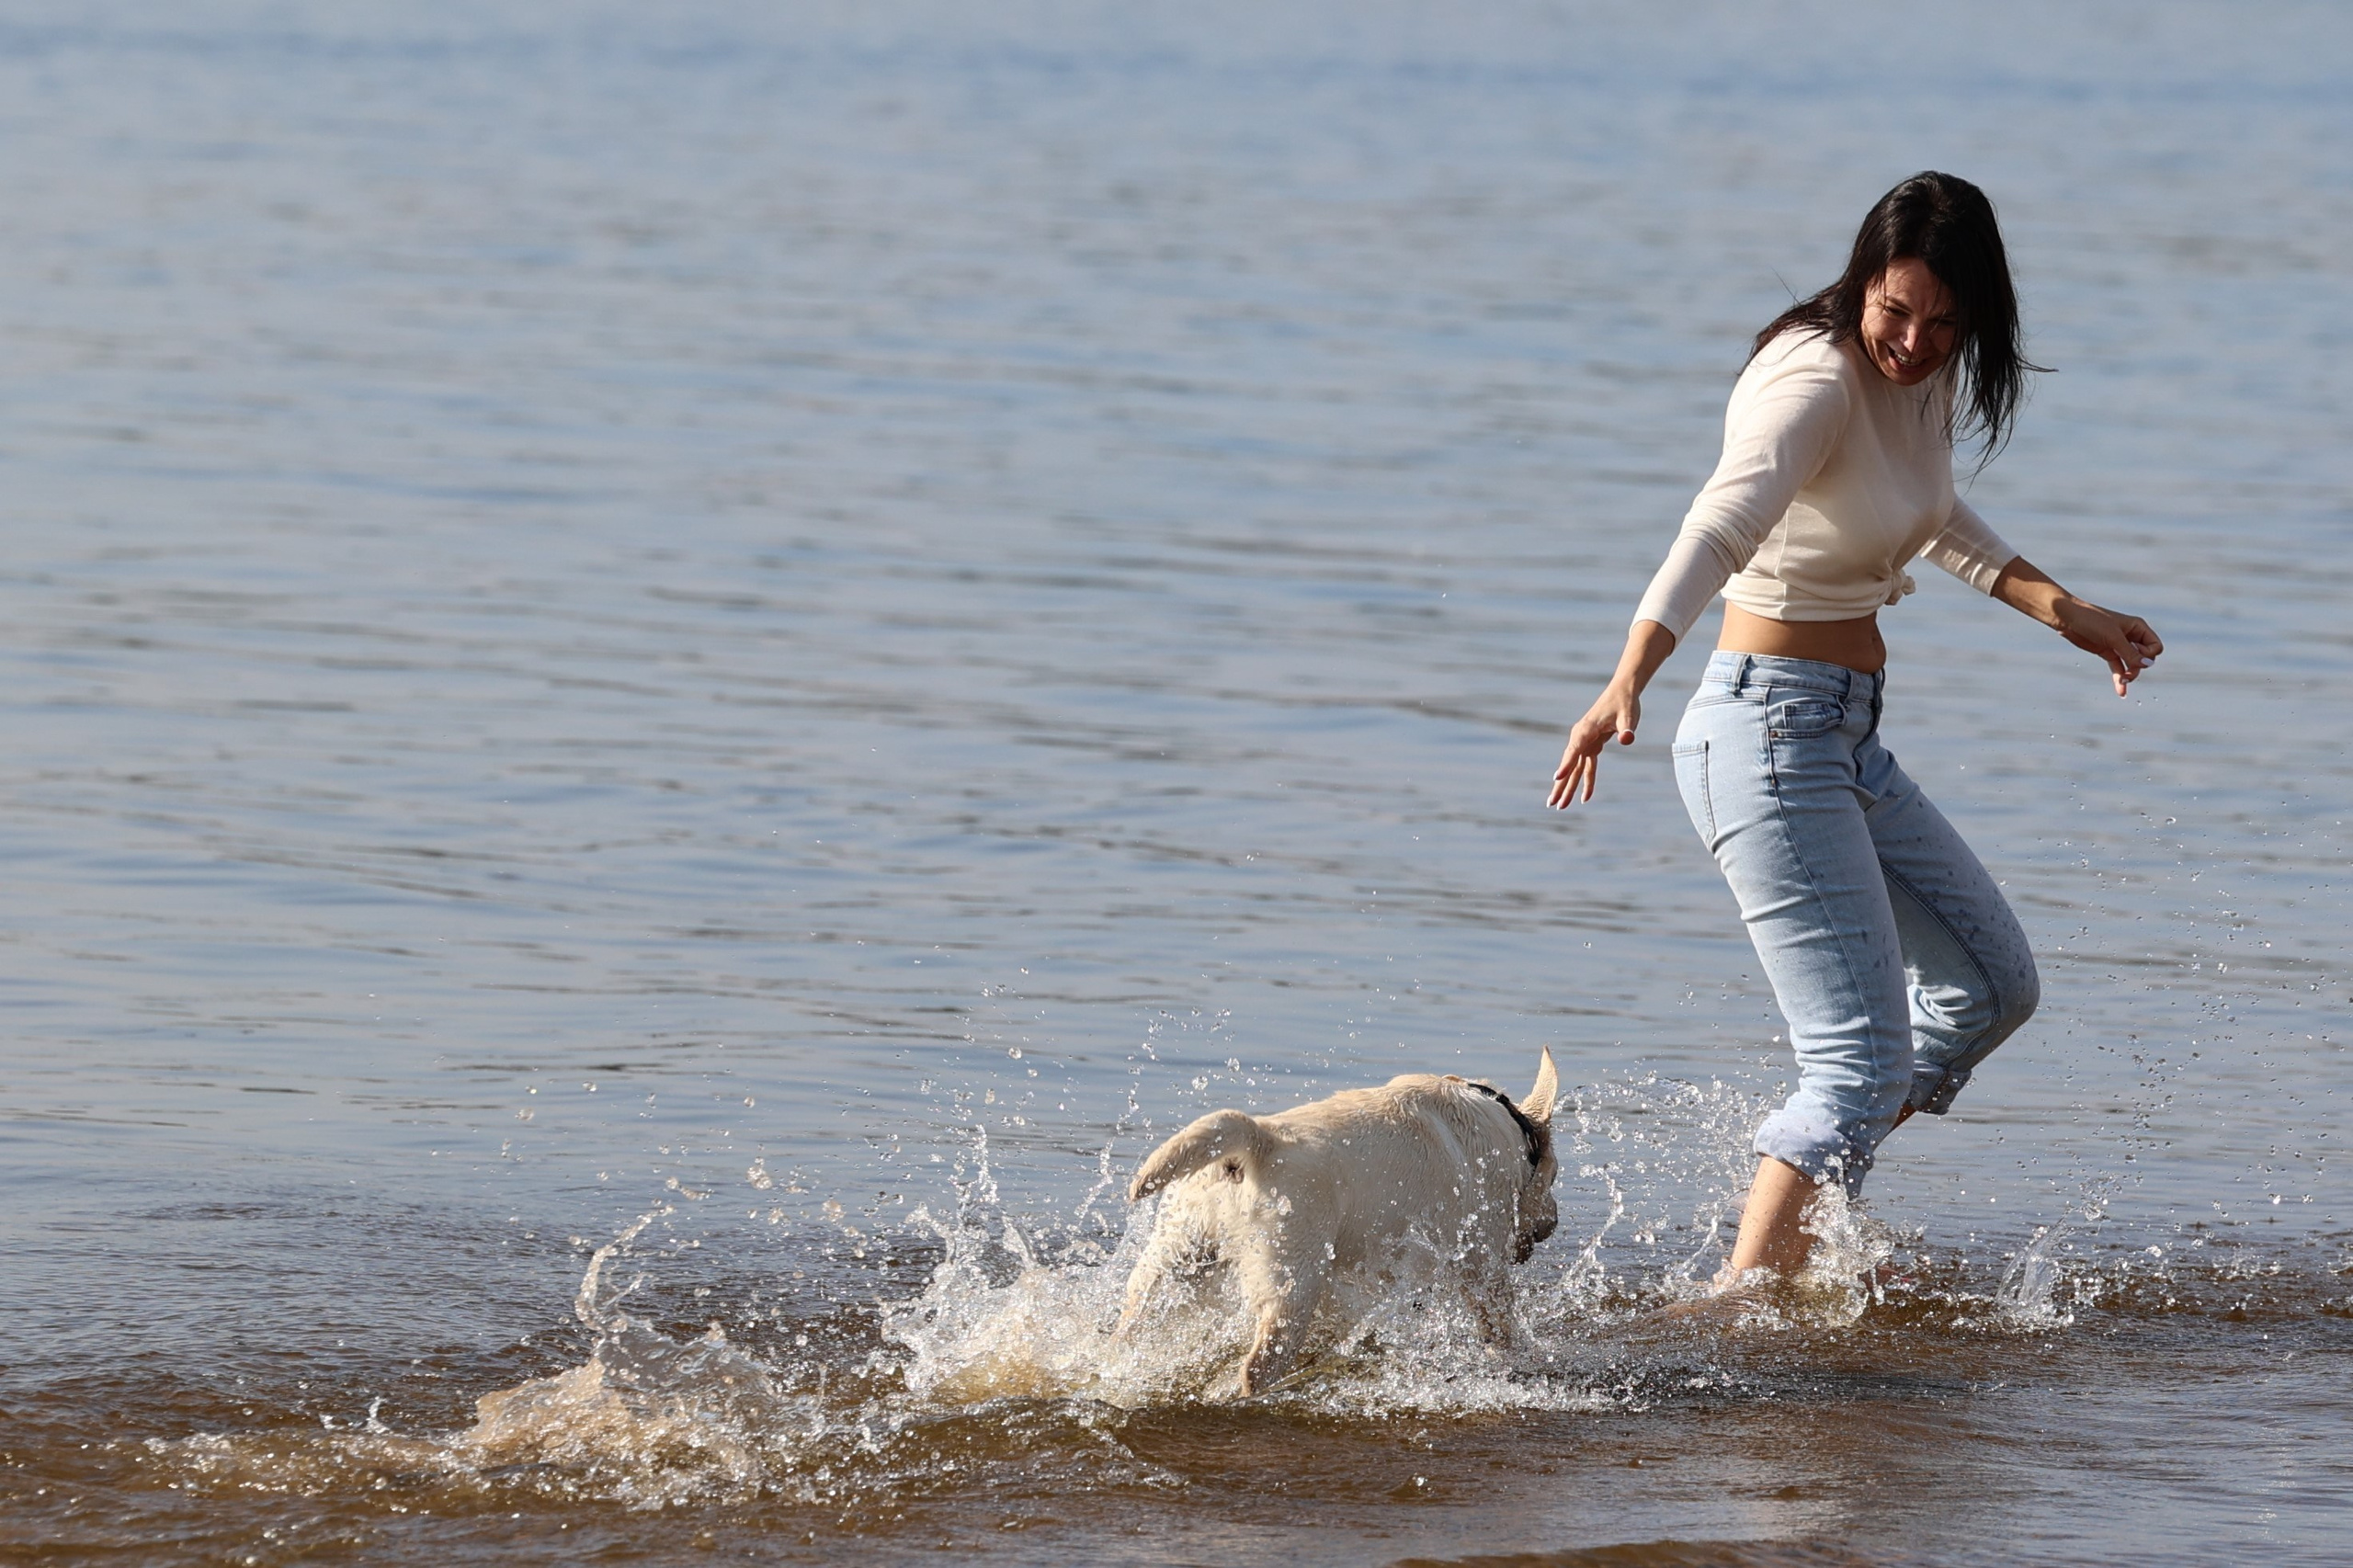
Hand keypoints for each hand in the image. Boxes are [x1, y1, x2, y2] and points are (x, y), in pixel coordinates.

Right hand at [1549, 683, 1640, 806]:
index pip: (1574, 749)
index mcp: (1585, 729)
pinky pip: (1586, 768)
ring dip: (1567, 787)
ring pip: (1574, 769)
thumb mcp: (1628, 716)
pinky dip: (1585, 782)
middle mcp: (1581, 737)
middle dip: (1560, 785)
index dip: (1565, 764)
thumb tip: (1627, 739)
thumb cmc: (1624, 702)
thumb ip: (1627, 728)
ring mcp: (1585, 743)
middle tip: (1551, 804)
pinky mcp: (1592, 746)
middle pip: (1568, 764)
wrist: (1622, 692)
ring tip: (1560, 806)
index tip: (1557, 778)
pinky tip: (1584, 797)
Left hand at [2050, 599, 2162, 696]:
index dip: (2148, 654)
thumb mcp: (2113, 637)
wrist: (2068, 619)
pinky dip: (2120, 678)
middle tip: (2127, 673)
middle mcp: (2131, 636)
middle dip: (2138, 667)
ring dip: (2129, 675)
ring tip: (2123, 682)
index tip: (2134, 651)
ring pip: (2132, 665)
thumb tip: (2148, 664)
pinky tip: (2121, 692)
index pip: (2155, 647)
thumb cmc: (2092, 621)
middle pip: (2145, 658)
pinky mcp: (2108, 652)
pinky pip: (2118, 668)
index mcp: (2138, 627)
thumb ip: (2130, 652)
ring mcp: (2119, 645)